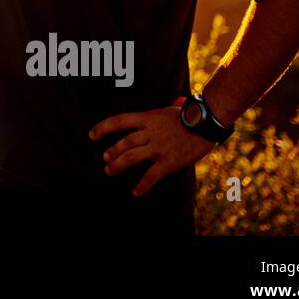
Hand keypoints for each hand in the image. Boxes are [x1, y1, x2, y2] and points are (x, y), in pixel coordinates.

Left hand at [88, 96, 217, 196]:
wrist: (207, 123)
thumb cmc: (188, 116)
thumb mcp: (167, 109)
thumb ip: (156, 114)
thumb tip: (161, 106)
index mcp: (147, 118)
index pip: (119, 120)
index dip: (103, 127)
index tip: (91, 135)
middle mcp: (150, 132)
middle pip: (124, 142)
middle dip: (112, 152)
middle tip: (104, 159)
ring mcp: (159, 147)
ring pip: (132, 157)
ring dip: (118, 165)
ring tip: (109, 171)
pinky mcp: (169, 161)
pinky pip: (152, 175)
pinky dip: (142, 185)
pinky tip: (135, 192)